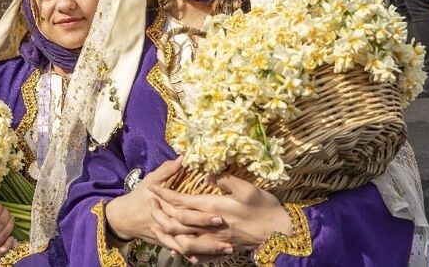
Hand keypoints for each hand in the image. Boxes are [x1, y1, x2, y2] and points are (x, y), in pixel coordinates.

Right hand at [105, 159, 222, 246]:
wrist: (122, 218)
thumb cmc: (138, 197)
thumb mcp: (150, 180)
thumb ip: (166, 170)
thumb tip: (182, 158)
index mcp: (164, 208)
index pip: (185, 214)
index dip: (202, 217)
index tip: (219, 216)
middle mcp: (165, 224)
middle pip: (189, 233)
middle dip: (208, 234)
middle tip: (228, 235)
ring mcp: (166, 236)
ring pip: (187, 247)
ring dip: (206, 250)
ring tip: (226, 249)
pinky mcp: (166, 244)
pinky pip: (182, 253)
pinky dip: (195, 256)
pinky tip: (211, 257)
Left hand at [149, 173, 291, 262]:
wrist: (280, 234)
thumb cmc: (265, 208)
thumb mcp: (248, 188)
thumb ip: (225, 180)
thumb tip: (207, 174)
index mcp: (214, 207)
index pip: (182, 201)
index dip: (165, 194)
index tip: (152, 187)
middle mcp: (210, 225)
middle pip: (176, 221)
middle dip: (160, 211)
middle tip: (149, 202)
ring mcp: (214, 240)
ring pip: (182, 239)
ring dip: (167, 231)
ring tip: (157, 223)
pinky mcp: (221, 250)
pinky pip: (197, 254)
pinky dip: (184, 250)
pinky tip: (177, 246)